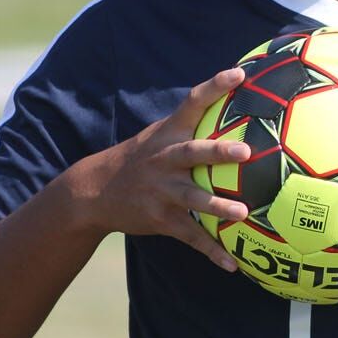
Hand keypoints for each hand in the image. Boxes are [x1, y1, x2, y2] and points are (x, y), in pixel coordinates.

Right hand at [65, 67, 251, 269]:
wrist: (92, 191)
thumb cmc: (139, 159)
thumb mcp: (157, 134)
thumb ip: (190, 122)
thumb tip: (230, 98)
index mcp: (168, 135)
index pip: (193, 102)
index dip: (215, 86)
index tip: (239, 73)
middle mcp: (164, 160)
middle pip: (193, 153)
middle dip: (218, 152)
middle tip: (245, 152)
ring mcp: (161, 190)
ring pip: (193, 198)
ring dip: (217, 206)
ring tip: (243, 213)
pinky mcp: (159, 218)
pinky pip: (190, 235)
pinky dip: (211, 250)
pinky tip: (232, 263)